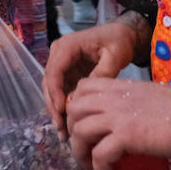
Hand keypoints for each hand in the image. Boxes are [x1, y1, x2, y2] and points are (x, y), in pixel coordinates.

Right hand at [43, 21, 140, 138]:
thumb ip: (103, 72)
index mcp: (67, 46)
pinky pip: (60, 92)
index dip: (55, 91)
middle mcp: (58, 54)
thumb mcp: (115, 55)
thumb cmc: (118, 41)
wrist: (121, 36)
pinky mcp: (66, 74)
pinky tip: (68, 126)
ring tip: (63, 133)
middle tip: (61, 128)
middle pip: (49, 82)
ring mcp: (61, 65)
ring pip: (51, 90)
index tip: (62, 110)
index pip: (54, 70)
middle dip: (53, 106)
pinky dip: (63, 108)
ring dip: (56, 111)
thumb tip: (87, 95)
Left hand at [65, 79, 170, 169]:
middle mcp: (111, 97)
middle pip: (72, 112)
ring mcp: (116, 115)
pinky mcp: (126, 136)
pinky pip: (99, 156)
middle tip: (86, 151)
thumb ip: (127, 105)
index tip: (85, 126)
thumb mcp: (145, 98)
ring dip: (82, 156)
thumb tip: (119, 125)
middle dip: (73, 134)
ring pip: (79, 134)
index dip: (76, 109)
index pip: (80, 89)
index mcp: (116, 86)